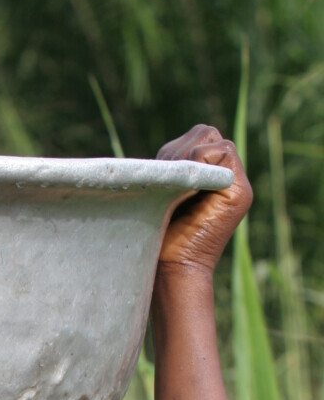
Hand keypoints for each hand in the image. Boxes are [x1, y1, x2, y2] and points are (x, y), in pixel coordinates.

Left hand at [155, 125, 252, 273]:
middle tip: (166, 178)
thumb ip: (172, 168)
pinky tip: (186, 187)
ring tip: (174, 185)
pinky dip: (199, 161)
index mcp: (206, 175)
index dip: (175, 148)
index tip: (160, 175)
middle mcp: (224, 176)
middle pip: (204, 132)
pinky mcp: (240, 191)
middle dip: (180, 149)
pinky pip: (223, 151)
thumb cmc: (159, 236)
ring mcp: (236, 183)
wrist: (171, 267)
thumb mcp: (162, 192)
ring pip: (211, 138)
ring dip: (186, 156)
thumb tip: (169, 151)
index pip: (195, 137)